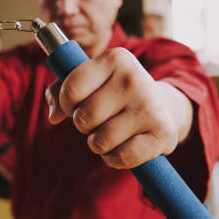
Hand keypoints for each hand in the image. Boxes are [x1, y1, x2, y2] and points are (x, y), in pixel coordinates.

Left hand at [44, 47, 192, 169]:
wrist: (161, 107)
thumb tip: (53, 116)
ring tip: (112, 132)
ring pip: (99, 141)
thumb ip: (59, 91)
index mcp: (115, 58)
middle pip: (83, 118)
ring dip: (98, 144)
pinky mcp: (164, 133)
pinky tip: (123, 148)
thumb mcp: (87, 81)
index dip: (66, 104)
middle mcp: (134, 77)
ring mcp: (150, 105)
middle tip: (100, 118)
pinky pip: (121, 157)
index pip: (70, 91)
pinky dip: (115, 159)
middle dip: (84, 125)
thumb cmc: (113, 94)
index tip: (77, 103)